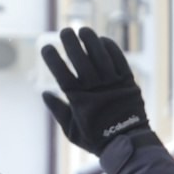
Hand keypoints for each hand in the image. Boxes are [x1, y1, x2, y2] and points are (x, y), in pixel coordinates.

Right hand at [40, 26, 150, 155]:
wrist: (129, 143)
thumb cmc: (97, 138)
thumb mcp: (72, 130)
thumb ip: (58, 110)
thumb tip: (44, 93)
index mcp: (79, 100)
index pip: (62, 74)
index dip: (53, 59)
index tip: (46, 47)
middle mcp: (96, 89)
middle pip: (81, 60)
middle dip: (71, 43)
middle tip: (65, 31)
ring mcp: (114, 84)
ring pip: (101, 56)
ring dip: (91, 41)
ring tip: (83, 30)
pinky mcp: (129, 83)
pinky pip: (120, 61)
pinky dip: (111, 49)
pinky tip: (103, 41)